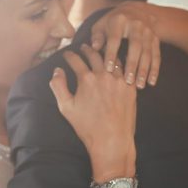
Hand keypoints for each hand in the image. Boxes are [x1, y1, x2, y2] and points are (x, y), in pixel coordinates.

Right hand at [50, 45, 136, 174]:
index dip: (69, 55)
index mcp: (86, 79)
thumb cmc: (87, 126)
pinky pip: (125, 69)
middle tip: (83, 47)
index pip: (75, 60)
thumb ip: (58, 86)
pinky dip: (119, 63)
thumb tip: (57, 71)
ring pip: (112, 59)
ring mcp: (119, 80)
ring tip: (100, 51)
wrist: (112, 140)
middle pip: (94, 55)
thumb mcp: (66, 107)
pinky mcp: (130, 87)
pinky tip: (116, 63)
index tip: (66, 54)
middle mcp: (104, 75)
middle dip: (86, 49)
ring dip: (104, 53)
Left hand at [89, 1, 161, 88]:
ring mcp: (148, 32)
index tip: (107, 68)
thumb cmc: (112, 23)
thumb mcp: (101, 25)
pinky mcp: (156, 39)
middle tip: (127, 81)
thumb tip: (94, 47)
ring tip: (139, 85)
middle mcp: (136, 25)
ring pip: (147, 52)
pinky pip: (157, 56)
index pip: (115, 38)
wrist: (137, 12)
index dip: (111, 53)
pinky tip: (151, 82)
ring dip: (144, 69)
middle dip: (132, 64)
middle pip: (135, 46)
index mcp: (119, 20)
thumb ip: (97, 36)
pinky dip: (155, 69)